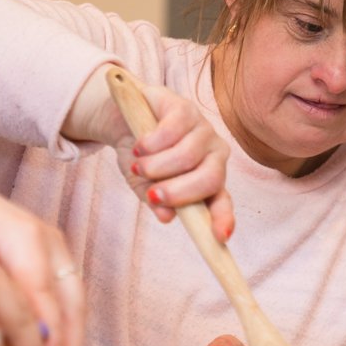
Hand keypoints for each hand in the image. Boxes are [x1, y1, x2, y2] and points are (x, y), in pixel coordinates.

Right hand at [64, 64, 234, 243]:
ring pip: (187, 156)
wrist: (121, 120)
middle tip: (152, 194)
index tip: (220, 237)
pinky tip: (139, 147)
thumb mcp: (144, 185)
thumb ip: (156, 201)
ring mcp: (202, 130)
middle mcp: (213, 155)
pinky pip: (172, 131)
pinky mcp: (185, 109)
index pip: (222, 201)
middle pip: (209, 179)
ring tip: (138, 165)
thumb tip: (167, 217)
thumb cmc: (140, 158)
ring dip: (156, 166)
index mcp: (208, 179)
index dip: (224, 219)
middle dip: (178, 192)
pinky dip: (150, 144)